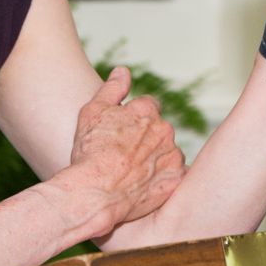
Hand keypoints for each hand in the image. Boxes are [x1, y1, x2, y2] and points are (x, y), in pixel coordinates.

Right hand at [58, 67, 185, 237]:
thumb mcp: (92, 113)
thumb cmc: (89, 153)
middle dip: (146, 140)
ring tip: (132, 174)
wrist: (94, 194)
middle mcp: (164, 130)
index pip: (149, 107)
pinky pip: (174, 176)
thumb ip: (111, 89)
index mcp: (146, 110)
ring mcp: (173, 156)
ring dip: (156, 159)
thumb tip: (123, 71)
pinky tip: (144, 186)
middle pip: (159, 131)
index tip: (122, 134)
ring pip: (167, 153)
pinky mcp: (176, 180)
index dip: (134, 120)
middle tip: (124, 156)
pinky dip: (163, 179)